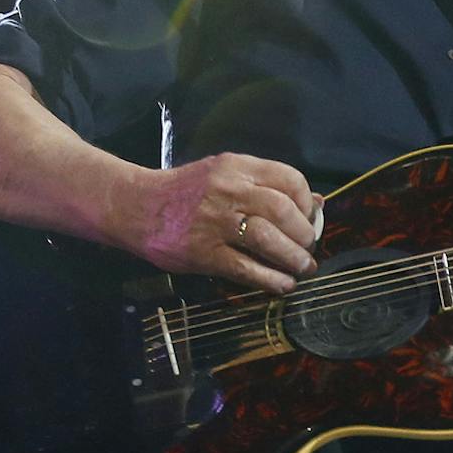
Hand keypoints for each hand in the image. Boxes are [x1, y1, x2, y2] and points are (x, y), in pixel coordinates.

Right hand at [124, 153, 319, 293]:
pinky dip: (271, 280)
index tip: (309, 220)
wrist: (135, 205)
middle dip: (304, 234)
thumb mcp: (226, 175)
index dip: (307, 204)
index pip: (289, 179)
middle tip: (307, 249)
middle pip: (282, 210)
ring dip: (293, 259)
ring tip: (302, 269)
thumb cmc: (187, 192)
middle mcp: (227, 190)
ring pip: (268, 239)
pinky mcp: (203, 252)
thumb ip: (267, 186)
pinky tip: (283, 285)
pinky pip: (246, 268)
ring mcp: (214, 222)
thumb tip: (317, 203)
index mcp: (236, 167)